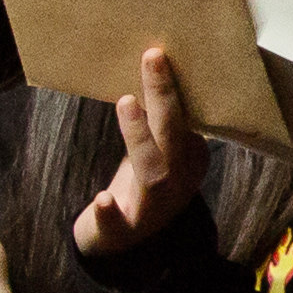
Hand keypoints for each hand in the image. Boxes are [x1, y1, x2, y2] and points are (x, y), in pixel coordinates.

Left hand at [74, 46, 201, 259]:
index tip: (167, 50)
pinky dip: (111, 211)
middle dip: (164, 96)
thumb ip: (158, 120)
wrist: (121, 243)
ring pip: (153, 172)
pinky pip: (120, 223)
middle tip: (153, 57)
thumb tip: (151, 65)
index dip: (181, 86)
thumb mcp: (155, 150)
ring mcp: (154, 207)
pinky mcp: (124, 231)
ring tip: (126, 103)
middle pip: (174, 134)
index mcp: (189, 158)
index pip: (189, 118)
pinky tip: (103, 197)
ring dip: (139, 136)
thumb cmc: (138, 185)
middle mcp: (178, 180)